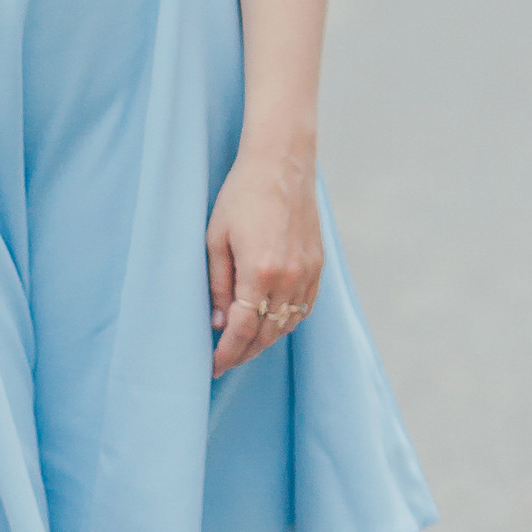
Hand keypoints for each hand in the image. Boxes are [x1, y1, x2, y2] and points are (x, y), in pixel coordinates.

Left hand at [206, 144, 321, 378]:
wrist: (281, 165)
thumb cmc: (241, 196)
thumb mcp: (216, 239)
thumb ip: (217, 284)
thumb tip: (217, 323)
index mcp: (260, 272)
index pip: (241, 329)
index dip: (227, 352)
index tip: (213, 367)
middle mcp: (289, 278)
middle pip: (266, 333)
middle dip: (244, 352)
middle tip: (224, 361)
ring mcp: (307, 273)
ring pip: (286, 325)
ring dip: (265, 340)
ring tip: (243, 346)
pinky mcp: (318, 266)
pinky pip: (304, 308)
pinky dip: (286, 322)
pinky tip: (270, 325)